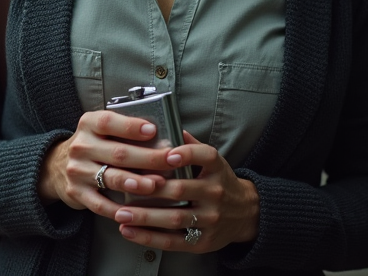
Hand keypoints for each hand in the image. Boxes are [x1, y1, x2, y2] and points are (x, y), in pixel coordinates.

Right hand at [39, 110, 175, 219]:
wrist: (57, 166)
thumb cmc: (93, 146)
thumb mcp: (101, 130)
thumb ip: (124, 131)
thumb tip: (162, 138)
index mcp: (88, 125)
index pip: (108, 122)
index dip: (131, 126)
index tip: (154, 130)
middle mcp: (81, 146)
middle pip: (118, 153)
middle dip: (148, 158)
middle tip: (171, 161)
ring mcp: (77, 171)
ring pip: (111, 178)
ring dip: (136, 182)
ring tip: (156, 184)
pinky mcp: (77, 193)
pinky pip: (101, 204)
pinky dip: (120, 209)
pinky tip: (137, 210)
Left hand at [113, 131, 258, 252]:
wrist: (247, 214)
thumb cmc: (220, 181)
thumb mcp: (213, 161)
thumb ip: (191, 145)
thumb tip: (168, 126)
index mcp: (216, 169)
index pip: (205, 156)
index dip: (186, 154)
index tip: (167, 154)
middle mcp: (215, 193)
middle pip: (181, 190)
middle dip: (150, 190)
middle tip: (123, 186)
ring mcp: (211, 219)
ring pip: (175, 218)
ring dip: (145, 217)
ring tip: (120, 214)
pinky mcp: (203, 241)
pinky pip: (174, 241)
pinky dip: (149, 238)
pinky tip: (128, 232)